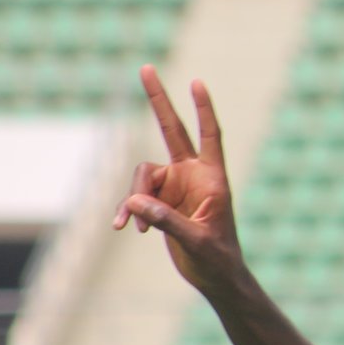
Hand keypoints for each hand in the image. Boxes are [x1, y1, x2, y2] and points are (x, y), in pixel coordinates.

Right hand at [112, 65, 244, 296]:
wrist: (215, 277)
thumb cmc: (218, 259)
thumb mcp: (196, 241)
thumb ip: (167, 221)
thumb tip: (135, 203)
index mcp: (213, 179)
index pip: (210, 135)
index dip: (204, 109)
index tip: (197, 82)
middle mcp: (193, 176)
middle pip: (172, 130)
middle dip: (159, 100)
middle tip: (147, 67)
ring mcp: (175, 187)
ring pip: (142, 175)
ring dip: (134, 198)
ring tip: (131, 227)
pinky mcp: (160, 202)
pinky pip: (136, 197)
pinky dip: (129, 211)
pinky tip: (125, 229)